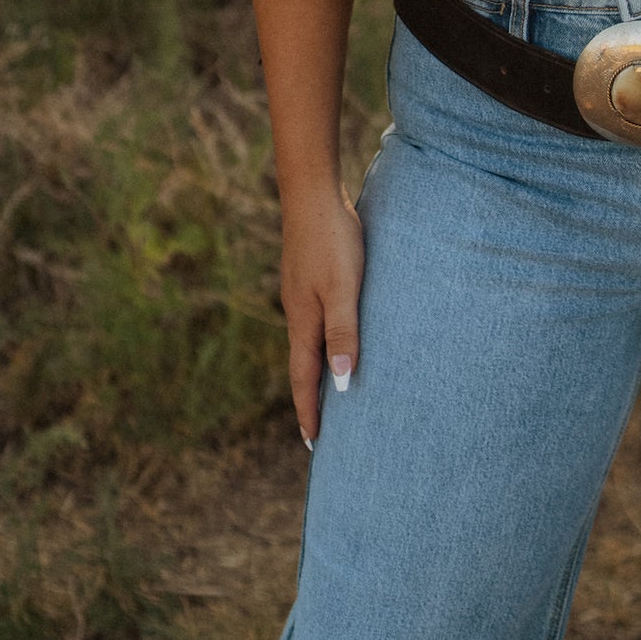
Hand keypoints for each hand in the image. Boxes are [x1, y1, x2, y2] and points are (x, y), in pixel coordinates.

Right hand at [279, 182, 363, 448]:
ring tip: (326, 393)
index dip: (310, 412)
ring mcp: (300, 294)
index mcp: (304, 321)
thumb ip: (343, 331)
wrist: (312, 194)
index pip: (305, 378)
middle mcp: (297, 313)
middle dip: (309, 399)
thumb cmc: (332, 241)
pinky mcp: (307, 278)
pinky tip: (330, 338)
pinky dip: (318, 344)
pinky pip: (312, 323)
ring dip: (314, 372)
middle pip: (302, 366)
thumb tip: (340, 380)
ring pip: (306, 343)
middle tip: (318, 432)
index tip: (314, 445)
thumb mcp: (342, 288)